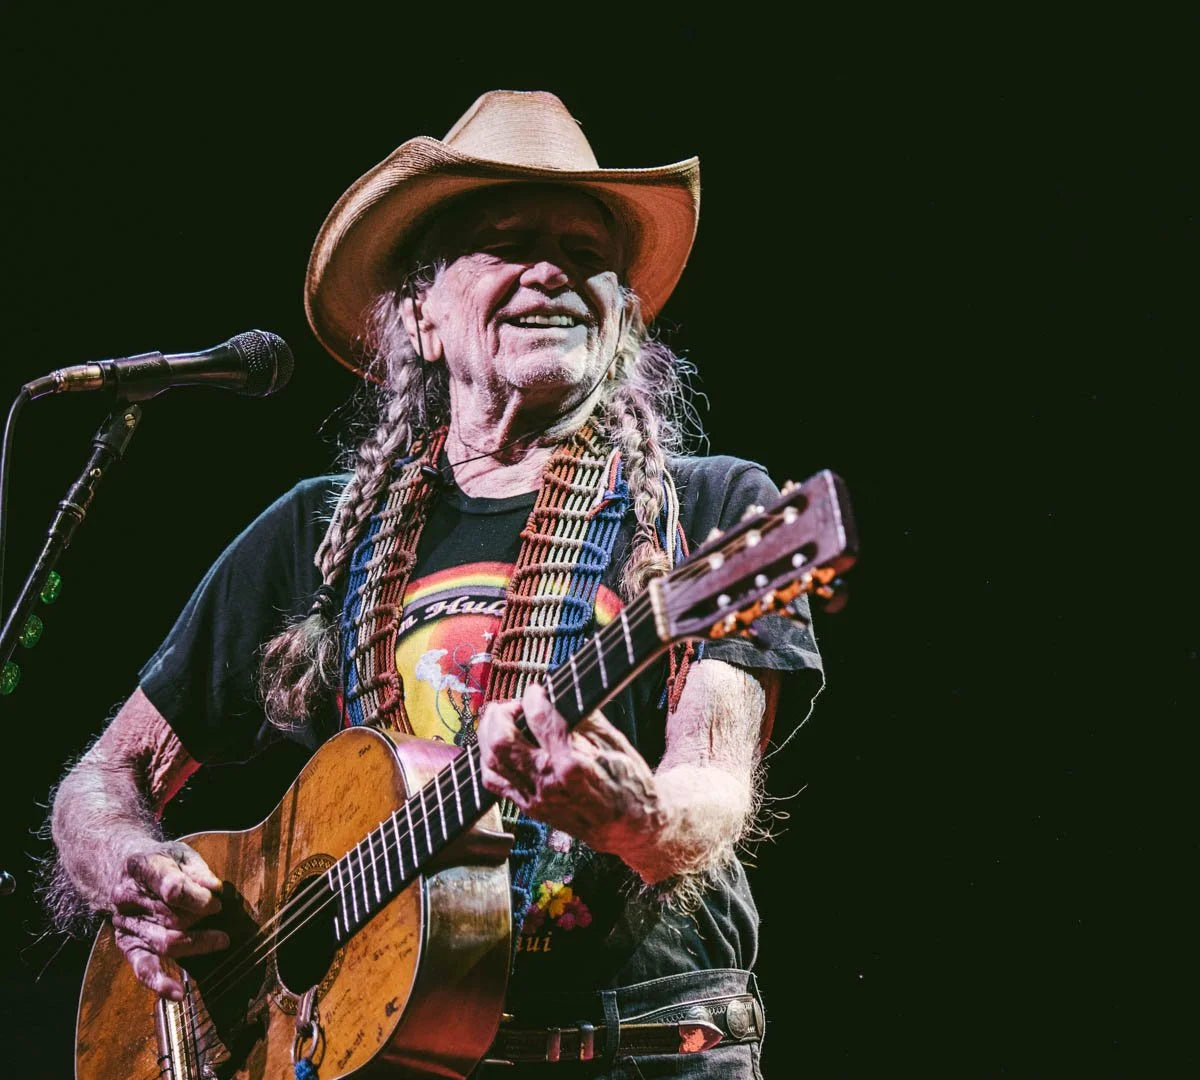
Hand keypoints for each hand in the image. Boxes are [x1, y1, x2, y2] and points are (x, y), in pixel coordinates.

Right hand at [107, 839, 227, 1000]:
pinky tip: (177, 993)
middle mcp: (127, 897)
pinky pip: (142, 967)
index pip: (171, 888)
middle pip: (170, 917)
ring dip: (197, 943)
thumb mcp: (180, 853)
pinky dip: (159, 982)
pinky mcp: (127, 944)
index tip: (217, 900)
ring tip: (221, 940)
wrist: (122, 869)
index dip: (199, 898)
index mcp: (141, 867)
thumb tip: (215, 889)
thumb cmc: (161, 861)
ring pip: (164, 942)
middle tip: (220, 911)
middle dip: (201, 917)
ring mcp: (126, 923)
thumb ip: (198, 870)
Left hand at [477, 683, 662, 859]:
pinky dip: (490, 760)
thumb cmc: (629, 785)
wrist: (630, 828)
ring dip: (490, 734)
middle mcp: (549, 782)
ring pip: (492, 761)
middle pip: (503, 741)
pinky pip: (494, 783)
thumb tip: (564, 694)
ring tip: (503, 720)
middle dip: (502, 713)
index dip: (534, 696)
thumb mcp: (616, 744)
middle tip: (514, 705)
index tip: (537, 690)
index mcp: (573, 764)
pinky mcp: (530, 808)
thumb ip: (586, 718)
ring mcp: (536, 798)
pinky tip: (500, 747)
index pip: (540, 719)